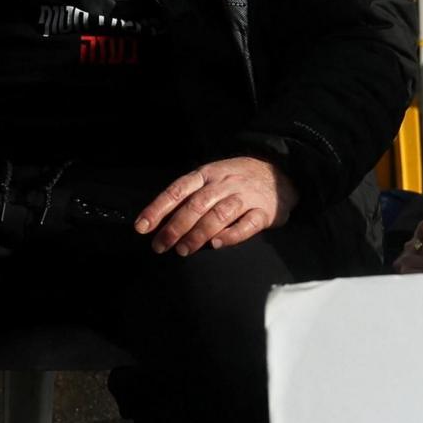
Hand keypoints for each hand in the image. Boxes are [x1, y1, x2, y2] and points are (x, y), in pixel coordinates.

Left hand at [140, 155, 293, 254]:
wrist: (281, 173)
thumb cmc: (237, 180)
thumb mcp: (212, 178)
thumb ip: (189, 196)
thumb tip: (158, 220)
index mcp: (207, 174)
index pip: (178, 190)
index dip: (158, 208)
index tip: (142, 227)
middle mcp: (224, 183)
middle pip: (196, 205)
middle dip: (175, 227)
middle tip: (161, 246)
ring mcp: (245, 196)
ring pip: (219, 214)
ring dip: (199, 234)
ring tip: (184, 250)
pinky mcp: (264, 211)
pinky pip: (247, 224)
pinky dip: (231, 235)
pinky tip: (217, 245)